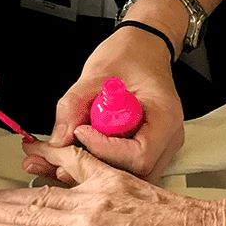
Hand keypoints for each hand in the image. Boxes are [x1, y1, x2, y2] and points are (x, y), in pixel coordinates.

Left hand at [44, 26, 184, 180]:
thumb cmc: (131, 55)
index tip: (81, 132)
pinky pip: (123, 169)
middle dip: (93, 168)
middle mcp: (168, 138)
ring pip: (126, 177)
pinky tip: (72, 155)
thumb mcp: (97, 73)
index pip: (139, 153)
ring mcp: (159, 148)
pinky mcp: (145, 151)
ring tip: (57, 156)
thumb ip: (74, 105)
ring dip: (90, 171)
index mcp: (165, 115)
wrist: (144, 49)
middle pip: (133, 173)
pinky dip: (96, 166)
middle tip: (59, 154)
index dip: (105, 149)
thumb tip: (59, 140)